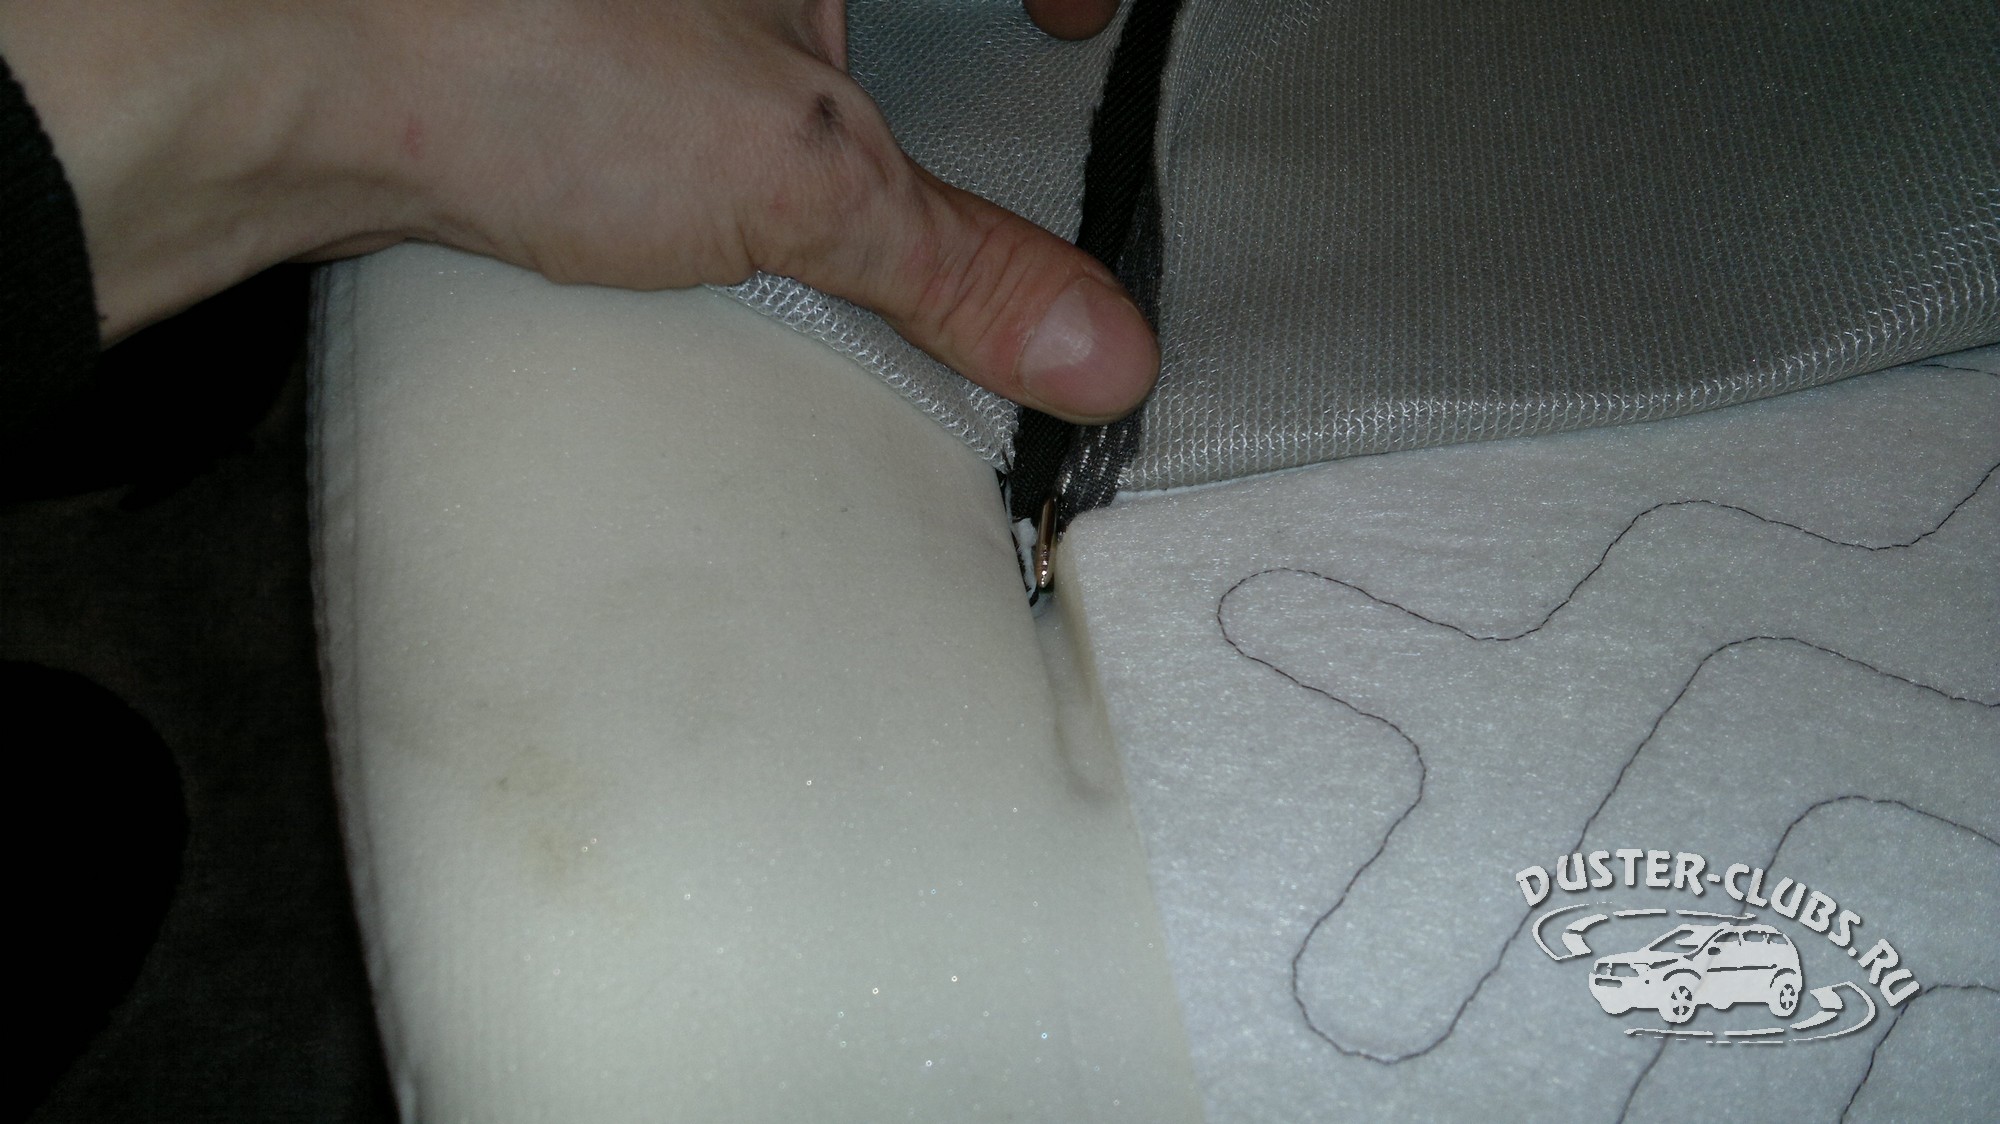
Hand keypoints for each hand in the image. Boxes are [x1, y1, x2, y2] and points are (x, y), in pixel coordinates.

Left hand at [0, 0, 1155, 423]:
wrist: (279, 61)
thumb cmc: (516, 42)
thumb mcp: (795, 172)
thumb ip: (958, 263)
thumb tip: (1091, 343)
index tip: (1072, 26)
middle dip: (946, 14)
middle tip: (997, 57)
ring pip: (777, 2)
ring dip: (833, 42)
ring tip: (842, 147)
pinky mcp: (566, 19)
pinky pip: (691, 38)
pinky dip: (729, 85)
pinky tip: (704, 164)